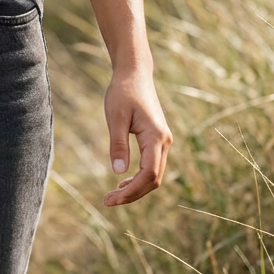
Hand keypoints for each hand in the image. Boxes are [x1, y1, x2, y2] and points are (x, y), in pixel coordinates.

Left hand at [102, 66, 171, 205]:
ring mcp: (163, 140)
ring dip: (136, 187)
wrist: (134, 72)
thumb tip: (119, 173)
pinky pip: (152, 164)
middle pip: (153, 179)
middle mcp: (164, 141)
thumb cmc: (123, 91)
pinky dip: (140, 177)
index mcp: (156, 137)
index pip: (149, 175)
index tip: (112, 199)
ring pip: (154, 174)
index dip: (132, 191)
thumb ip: (118, 144)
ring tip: (114, 194)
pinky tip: (124, 180)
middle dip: (133, 194)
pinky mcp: (158, 138)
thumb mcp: (115, 117)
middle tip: (109, 201)